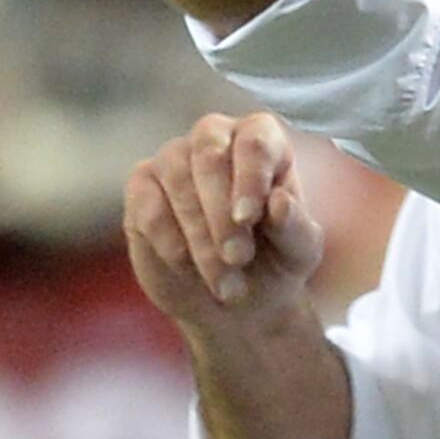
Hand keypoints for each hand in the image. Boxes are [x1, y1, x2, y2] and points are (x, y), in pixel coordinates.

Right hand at [125, 112, 325, 330]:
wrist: (231, 299)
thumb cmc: (273, 262)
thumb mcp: (298, 253)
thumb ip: (295, 226)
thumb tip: (280, 201)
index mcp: (260, 141)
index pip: (254, 141)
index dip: (250, 178)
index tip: (248, 219)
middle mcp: (214, 138)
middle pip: (209, 154)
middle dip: (221, 212)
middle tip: (237, 258)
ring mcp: (173, 159)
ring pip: (177, 180)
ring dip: (199, 236)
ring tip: (222, 281)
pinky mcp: (141, 187)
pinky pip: (149, 207)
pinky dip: (170, 242)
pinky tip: (187, 266)